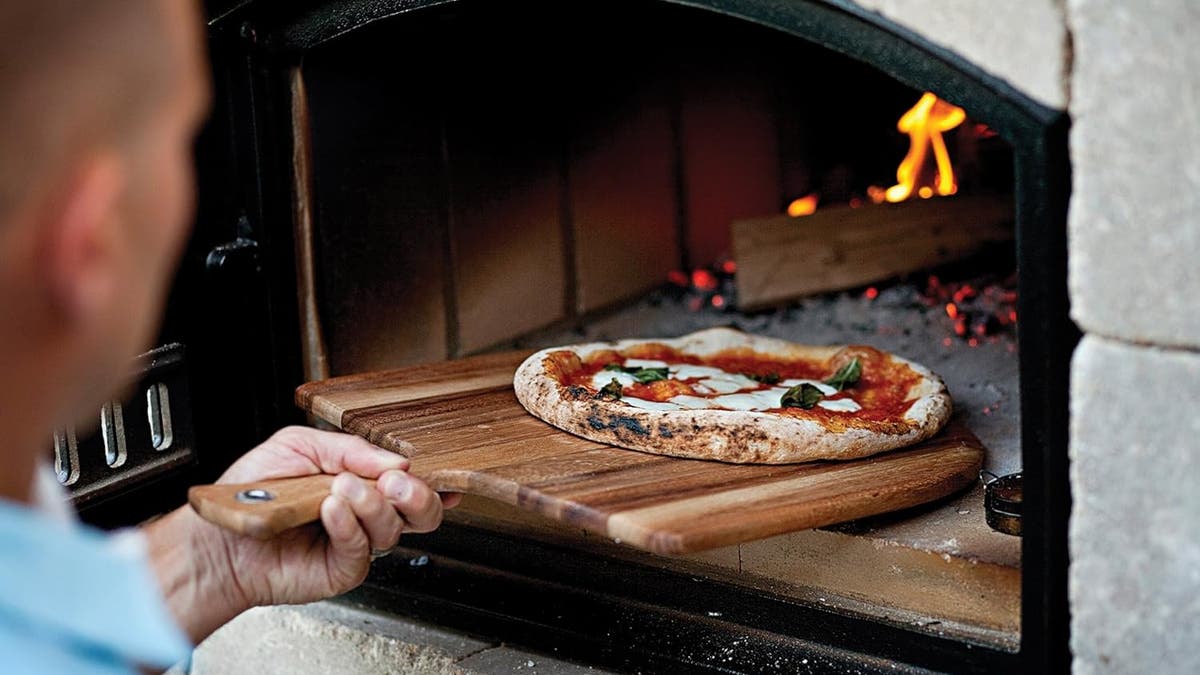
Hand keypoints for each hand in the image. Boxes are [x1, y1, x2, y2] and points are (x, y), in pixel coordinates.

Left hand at [145, 426, 457, 642]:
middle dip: (419, 495)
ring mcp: (356, 543)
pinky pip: (361, 548)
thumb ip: (350, 449)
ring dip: (373, 504)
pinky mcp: (342, 569)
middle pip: (420, 512)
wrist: (219, 533)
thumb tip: (396, 459)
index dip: (433, 479)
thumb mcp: (300, 446)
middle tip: (398, 482)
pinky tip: (331, 509)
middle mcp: (366, 514)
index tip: (440, 472)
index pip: (411, 481)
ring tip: (341, 490)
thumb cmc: (254, 490)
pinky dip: (349, 525)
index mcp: (363, 482)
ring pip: (394, 529)